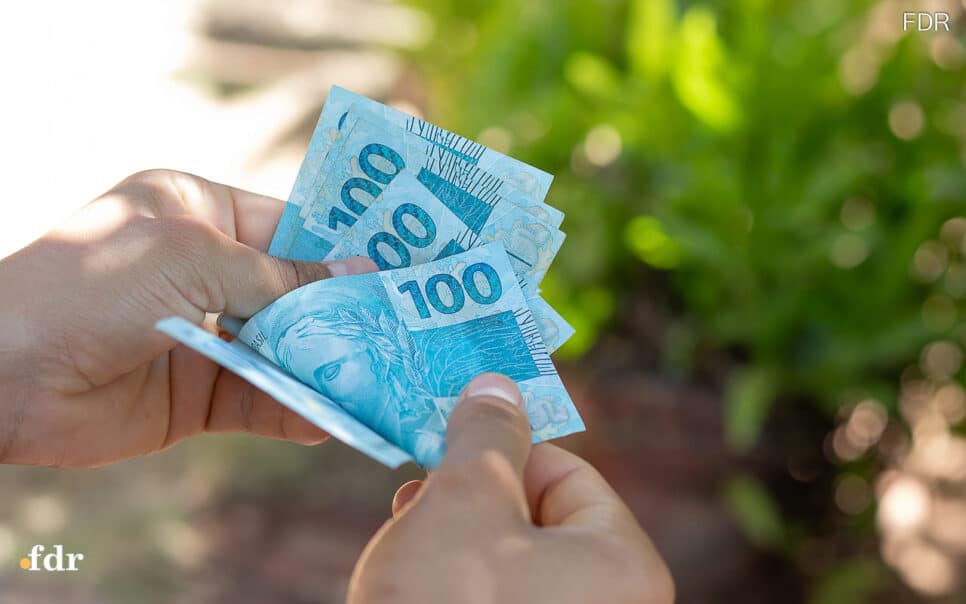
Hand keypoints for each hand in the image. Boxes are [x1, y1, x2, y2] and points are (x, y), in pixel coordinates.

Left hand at [0, 169, 373, 466]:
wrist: (2, 374)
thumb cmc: (93, 286)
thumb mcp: (195, 258)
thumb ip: (280, 275)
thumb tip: (361, 273)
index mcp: (197, 209)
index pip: (288, 222)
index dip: (343, 242)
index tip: (402, 263)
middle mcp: (205, 268)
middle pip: (295, 289)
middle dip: (345, 309)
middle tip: (407, 326)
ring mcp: (204, 332)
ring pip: (285, 347)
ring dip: (327, 363)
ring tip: (382, 376)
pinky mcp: (197, 392)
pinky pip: (261, 398)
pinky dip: (296, 408)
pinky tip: (333, 418)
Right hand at [348, 373, 673, 603]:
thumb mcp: (464, 501)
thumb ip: (486, 434)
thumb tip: (498, 382)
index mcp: (624, 566)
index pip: (566, 474)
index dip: (501, 453)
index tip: (442, 456)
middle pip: (539, 522)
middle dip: (471, 506)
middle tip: (416, 504)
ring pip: (513, 569)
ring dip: (457, 550)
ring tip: (408, 558)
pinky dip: (460, 593)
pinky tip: (416, 595)